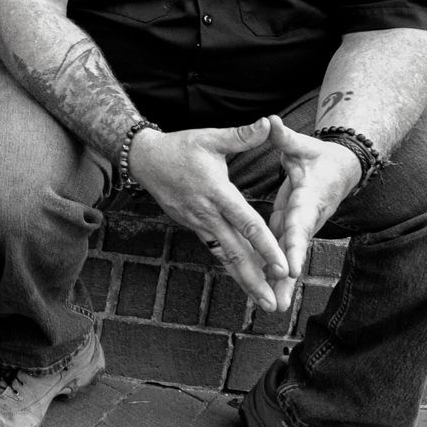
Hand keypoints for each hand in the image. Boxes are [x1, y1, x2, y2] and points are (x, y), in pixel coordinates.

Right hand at [128, 117, 291, 311]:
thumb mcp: (210, 137)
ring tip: (264, 302)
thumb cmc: (180, 146)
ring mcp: (198, 223)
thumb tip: (267, 123)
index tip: (282, 267)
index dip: (266, 246)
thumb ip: (241, 135)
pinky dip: (232, 267)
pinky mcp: (193, 226)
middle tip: (274, 303)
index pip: (246, 224)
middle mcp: (207, 214)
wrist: (144, 159)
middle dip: (256, 279)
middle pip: (235, 252)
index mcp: (216, 193)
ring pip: (225, 256)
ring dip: (245, 280)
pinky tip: (246, 282)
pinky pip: (216, 250)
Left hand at [263, 115, 363, 308]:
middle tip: (280, 300)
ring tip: (274, 307)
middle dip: (288, 275)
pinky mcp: (294, 232)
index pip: (299, 224)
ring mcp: (302, 228)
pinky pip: (285, 255)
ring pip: (291, 258)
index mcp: (308, 199)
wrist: (342, 169)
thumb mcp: (301, 145)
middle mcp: (308, 219)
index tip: (289, 266)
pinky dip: (279, 276)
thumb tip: (270, 121)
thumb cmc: (318, 156)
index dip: (294, 245)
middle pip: (296, 250)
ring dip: (284, 283)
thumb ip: (283, 137)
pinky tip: (270, 295)